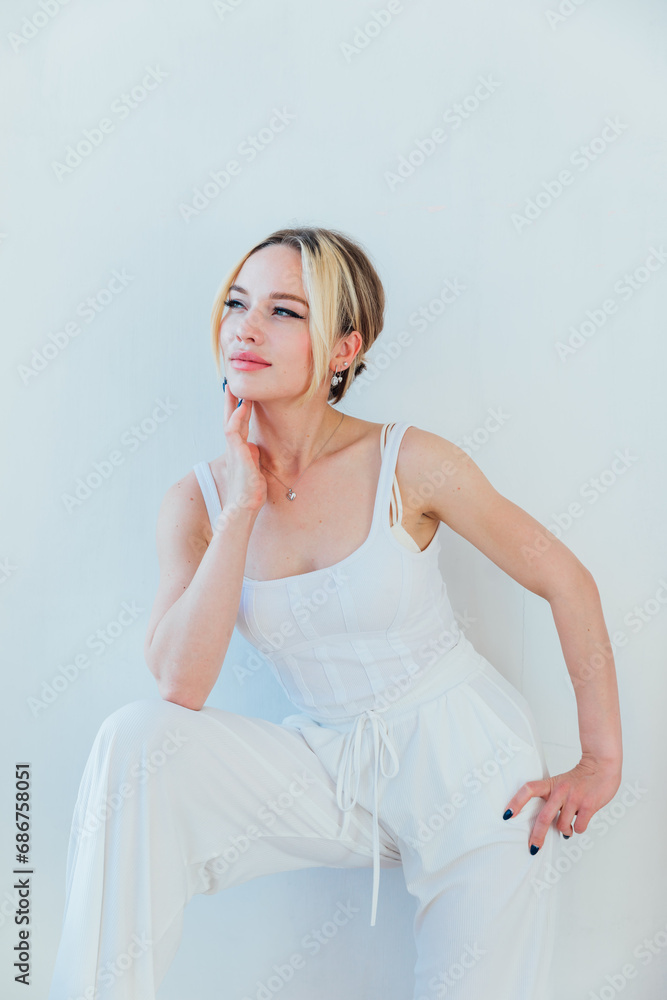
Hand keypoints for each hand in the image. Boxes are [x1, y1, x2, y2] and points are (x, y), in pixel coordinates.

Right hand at [222, 384, 266, 513]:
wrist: (244, 507)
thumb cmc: (250, 492)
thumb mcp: (255, 469)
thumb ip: (253, 457)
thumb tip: (254, 447)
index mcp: (239, 452)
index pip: (237, 426)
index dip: (238, 410)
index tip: (241, 395)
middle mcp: (235, 449)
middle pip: (230, 420)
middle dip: (230, 402)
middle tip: (230, 384)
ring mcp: (235, 452)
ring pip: (231, 423)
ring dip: (233, 406)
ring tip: (235, 390)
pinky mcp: (238, 455)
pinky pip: (234, 433)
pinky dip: (237, 419)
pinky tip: (241, 408)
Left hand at [502, 751, 622, 852]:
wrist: (602, 766)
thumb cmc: (581, 778)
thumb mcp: (561, 783)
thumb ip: (553, 799)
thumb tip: (547, 824)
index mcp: (550, 784)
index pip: (528, 790)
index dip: (516, 802)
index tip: (507, 815)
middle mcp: (560, 791)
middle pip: (543, 817)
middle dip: (537, 836)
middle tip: (533, 848)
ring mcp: (574, 798)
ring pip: (562, 826)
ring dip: (565, 831)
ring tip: (569, 826)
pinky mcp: (588, 806)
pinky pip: (579, 828)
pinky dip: (578, 829)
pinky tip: (581, 821)